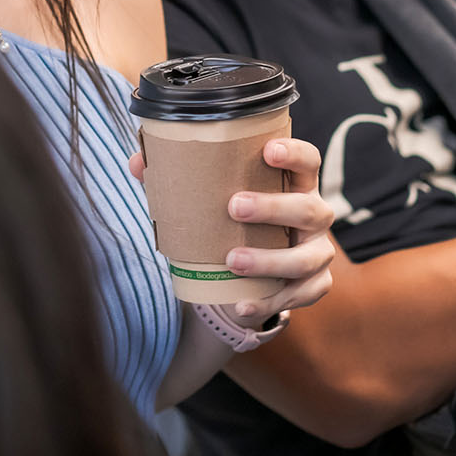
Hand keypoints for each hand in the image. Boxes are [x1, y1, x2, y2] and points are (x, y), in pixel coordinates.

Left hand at [127, 137, 336, 326]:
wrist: (251, 269)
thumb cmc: (235, 220)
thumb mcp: (215, 197)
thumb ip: (179, 178)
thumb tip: (137, 163)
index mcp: (295, 184)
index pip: (308, 161)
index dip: (294, 153)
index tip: (268, 150)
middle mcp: (314, 215)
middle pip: (308, 208)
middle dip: (273, 207)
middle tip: (234, 206)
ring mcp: (318, 252)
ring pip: (305, 258)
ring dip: (270, 260)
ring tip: (232, 259)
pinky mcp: (314, 285)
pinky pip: (300, 296)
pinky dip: (269, 302)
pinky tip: (241, 305)